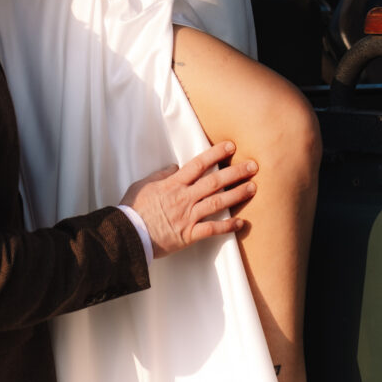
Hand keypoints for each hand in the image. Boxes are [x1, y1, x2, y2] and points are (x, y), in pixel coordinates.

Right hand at [123, 141, 257, 257]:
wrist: (128, 234)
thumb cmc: (133, 209)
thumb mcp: (144, 185)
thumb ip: (161, 175)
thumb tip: (175, 167)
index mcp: (173, 184)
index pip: (198, 165)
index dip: (216, 154)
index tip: (230, 146)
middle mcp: (184, 198)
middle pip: (214, 181)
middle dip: (235, 172)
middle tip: (253, 166)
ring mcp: (188, 216)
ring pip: (217, 202)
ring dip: (237, 195)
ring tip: (253, 188)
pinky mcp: (189, 234)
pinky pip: (212, 229)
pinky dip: (227, 226)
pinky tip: (241, 222)